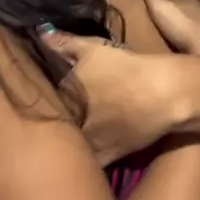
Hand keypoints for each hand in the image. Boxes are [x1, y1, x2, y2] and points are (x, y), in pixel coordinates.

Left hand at [39, 28, 179, 167]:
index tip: (35, 94)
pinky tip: (76, 163)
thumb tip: (38, 34)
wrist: (163, 93)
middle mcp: (70, 121)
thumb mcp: (92, 48)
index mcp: (63, 94)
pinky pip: (87, 165)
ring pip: (66, 147)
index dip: (38, 96)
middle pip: (50, 124)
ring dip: (62, 143)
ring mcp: (87, 142)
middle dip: (48, 121)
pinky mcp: (106, 157)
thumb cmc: (126, 67)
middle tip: (43, 118)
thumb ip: (62, 43)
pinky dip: (80, 165)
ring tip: (57, 140)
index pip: (39, 97)